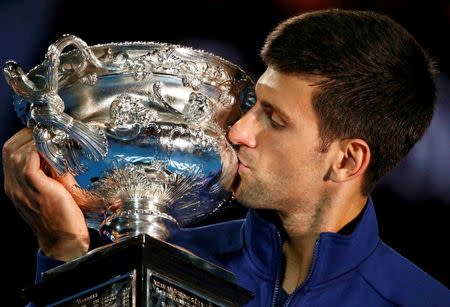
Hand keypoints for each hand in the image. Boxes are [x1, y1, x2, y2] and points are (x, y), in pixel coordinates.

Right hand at [3, 128, 88, 260]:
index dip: (24, 139)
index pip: (10, 154)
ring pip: (16, 153)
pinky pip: (30, 162)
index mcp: (16, 186)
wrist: (64, 240)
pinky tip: (53, 150)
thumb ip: (50, 174)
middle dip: (26, 135)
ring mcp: (22, 188)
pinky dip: (40, 151)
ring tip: (51, 139)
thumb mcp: (51, 191)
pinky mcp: (35, 188)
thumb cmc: (62, 217)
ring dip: (33, 141)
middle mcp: (14, 186)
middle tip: (45, 131)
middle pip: (9, 149)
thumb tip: (61, 155)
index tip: (41, 133)